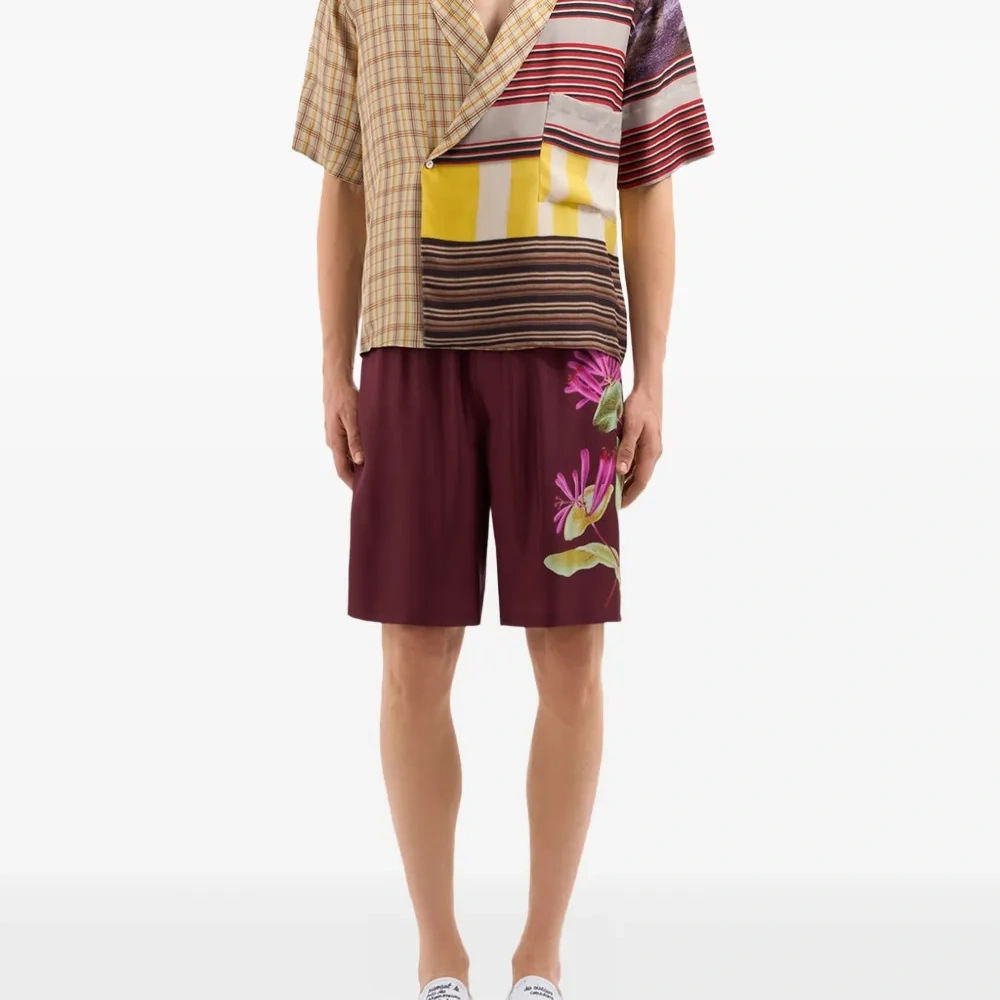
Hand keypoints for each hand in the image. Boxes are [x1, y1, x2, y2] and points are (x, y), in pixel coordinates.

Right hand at [323, 374, 363, 488]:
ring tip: (375, 472)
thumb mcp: (352, 417)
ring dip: (358, 465)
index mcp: (335, 442)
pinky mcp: (340, 431)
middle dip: (357, 476)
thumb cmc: (345, 397)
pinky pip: (348, 448)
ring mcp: (335, 437)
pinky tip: (370, 454)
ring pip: (347, 457)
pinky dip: (358, 454)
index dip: (352, 483)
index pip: (342, 470)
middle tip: (374, 484)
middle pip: (345, 466)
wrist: (336, 382)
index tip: (363, 492)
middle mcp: (333, 442)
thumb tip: (359, 461)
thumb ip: (355, 439)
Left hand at [616, 386, 662, 507]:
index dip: (630, 495)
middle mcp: (652, 454)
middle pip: (639, 479)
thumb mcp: (632, 426)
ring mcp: (649, 449)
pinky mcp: (644, 444)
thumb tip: (621, 470)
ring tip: (609, 490)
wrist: (648, 391)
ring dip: (625, 482)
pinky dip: (625, 469)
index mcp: (651, 452)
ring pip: (637, 471)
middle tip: (610, 503)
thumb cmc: (639, 407)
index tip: (618, 507)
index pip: (641, 481)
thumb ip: (627, 448)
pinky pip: (635, 462)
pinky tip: (613, 472)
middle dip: (626, 492)